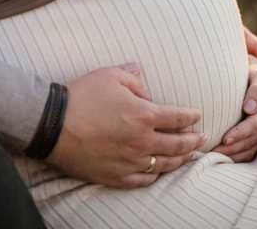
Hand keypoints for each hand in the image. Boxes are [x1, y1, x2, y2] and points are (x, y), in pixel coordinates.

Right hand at [48, 63, 206, 187]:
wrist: (53, 125)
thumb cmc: (82, 96)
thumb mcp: (110, 75)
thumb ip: (134, 77)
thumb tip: (145, 83)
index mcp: (144, 115)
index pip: (178, 117)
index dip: (191, 116)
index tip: (197, 115)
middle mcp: (142, 141)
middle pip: (177, 145)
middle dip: (194, 140)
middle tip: (203, 138)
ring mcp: (129, 161)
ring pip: (163, 164)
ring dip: (179, 160)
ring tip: (188, 156)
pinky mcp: (115, 176)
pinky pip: (143, 180)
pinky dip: (155, 176)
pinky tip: (158, 172)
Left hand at [211, 56, 256, 161]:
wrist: (246, 76)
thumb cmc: (247, 72)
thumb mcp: (255, 74)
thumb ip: (256, 88)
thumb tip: (250, 109)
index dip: (244, 131)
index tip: (225, 138)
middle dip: (236, 146)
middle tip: (215, 151)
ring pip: (253, 147)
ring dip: (235, 154)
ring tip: (214, 156)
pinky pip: (251, 152)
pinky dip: (236, 156)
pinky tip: (221, 158)